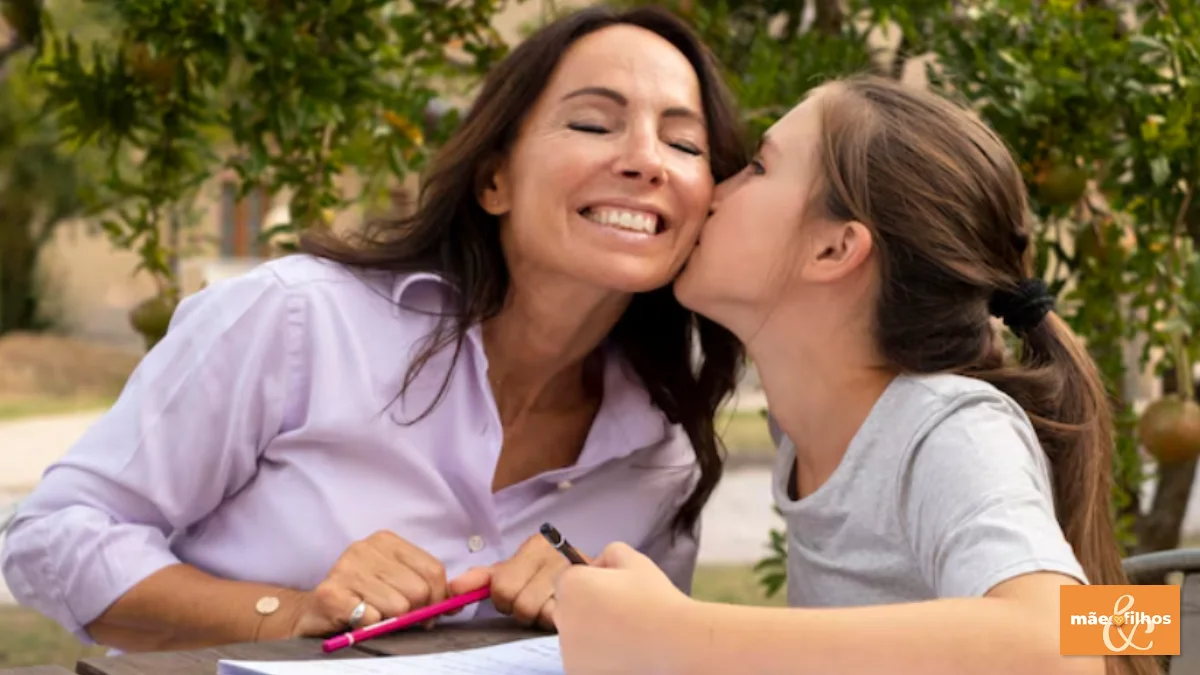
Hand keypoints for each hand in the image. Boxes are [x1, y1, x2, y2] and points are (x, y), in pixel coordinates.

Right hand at [288, 530, 447, 637]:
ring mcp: (346, 568)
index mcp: (386, 541)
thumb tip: (456, 603)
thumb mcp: (395, 583)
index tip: (429, 611)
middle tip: (400, 618)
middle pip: (419, 590)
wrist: (313, 612)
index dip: (438, 598)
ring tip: (374, 615)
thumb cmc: (361, 598)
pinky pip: (371, 618)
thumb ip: (426, 587)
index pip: (433, 569)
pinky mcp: (331, 594)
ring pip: (398, 607)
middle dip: (415, 612)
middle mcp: (365, 548)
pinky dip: (370, 626)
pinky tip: (357, 620)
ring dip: (390, 620)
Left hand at [448, 532, 588, 630]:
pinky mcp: (591, 592)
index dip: (503, 599)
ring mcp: (577, 574)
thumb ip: (482, 578)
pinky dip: (558, 620)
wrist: (594, 575)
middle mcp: (557, 555)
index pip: (503, 588)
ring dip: (542, 616)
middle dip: (523, 610)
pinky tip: (562, 609)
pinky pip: (562, 619)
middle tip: (532, 601)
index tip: (514, 594)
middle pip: (521, 604)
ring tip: (548, 605)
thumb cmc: (546, 575)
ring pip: (542, 615)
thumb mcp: (513, 570)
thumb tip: (454, 588)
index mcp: (536, 546)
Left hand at [553, 542, 696, 674]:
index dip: (586, 579)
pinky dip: (596, 656)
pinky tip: (622, 651)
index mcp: (572, 586)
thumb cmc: (655, 599)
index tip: (608, 587)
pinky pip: (582, 658)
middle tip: (618, 610)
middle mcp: (563, 618)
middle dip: (585, 606)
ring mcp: (568, 650)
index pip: (565, 578)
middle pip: (566, 607)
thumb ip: (609, 553)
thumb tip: (598, 565)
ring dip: (590, 632)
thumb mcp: (634, 561)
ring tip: (624, 632)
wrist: (674, 644)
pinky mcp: (577, 672)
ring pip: (574, 635)